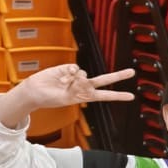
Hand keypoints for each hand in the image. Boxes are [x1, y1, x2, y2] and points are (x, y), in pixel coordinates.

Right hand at [0, 66, 133, 129]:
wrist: (35, 91)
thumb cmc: (50, 98)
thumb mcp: (66, 99)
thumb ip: (77, 88)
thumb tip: (83, 77)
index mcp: (85, 96)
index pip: (105, 96)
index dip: (118, 96)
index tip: (132, 96)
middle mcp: (84, 86)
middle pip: (105, 80)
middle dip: (118, 76)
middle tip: (132, 72)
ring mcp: (76, 77)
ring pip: (85, 74)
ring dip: (74, 80)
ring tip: (63, 85)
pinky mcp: (68, 68)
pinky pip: (75, 68)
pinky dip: (69, 73)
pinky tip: (62, 78)